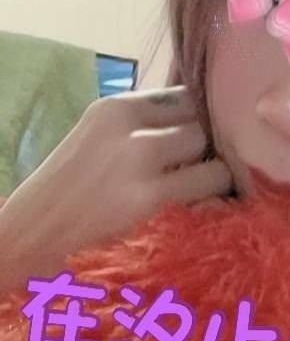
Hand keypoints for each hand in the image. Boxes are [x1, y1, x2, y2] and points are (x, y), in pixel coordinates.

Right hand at [0, 86, 232, 292]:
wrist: (22, 243)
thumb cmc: (67, 193)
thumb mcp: (100, 140)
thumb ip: (144, 126)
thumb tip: (205, 122)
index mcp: (116, 109)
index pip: (189, 98)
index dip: (200, 123)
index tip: (200, 142)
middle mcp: (131, 130)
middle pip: (206, 130)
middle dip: (208, 153)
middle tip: (199, 176)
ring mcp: (141, 167)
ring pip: (217, 165)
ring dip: (214, 184)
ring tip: (198, 200)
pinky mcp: (151, 206)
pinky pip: (212, 200)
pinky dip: (212, 210)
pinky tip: (195, 219)